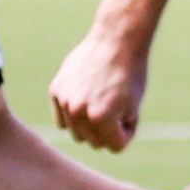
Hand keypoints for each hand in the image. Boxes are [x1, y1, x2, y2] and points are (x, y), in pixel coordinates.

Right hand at [49, 36, 148, 152]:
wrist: (115, 42)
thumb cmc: (130, 76)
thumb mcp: (133, 110)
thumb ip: (115, 132)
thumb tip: (96, 144)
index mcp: (101, 118)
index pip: (116, 147)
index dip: (126, 132)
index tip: (130, 113)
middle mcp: (79, 111)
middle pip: (95, 143)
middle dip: (109, 130)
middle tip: (117, 106)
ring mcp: (65, 101)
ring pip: (77, 134)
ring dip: (91, 125)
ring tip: (102, 102)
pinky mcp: (56, 91)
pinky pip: (63, 119)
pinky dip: (75, 115)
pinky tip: (87, 98)